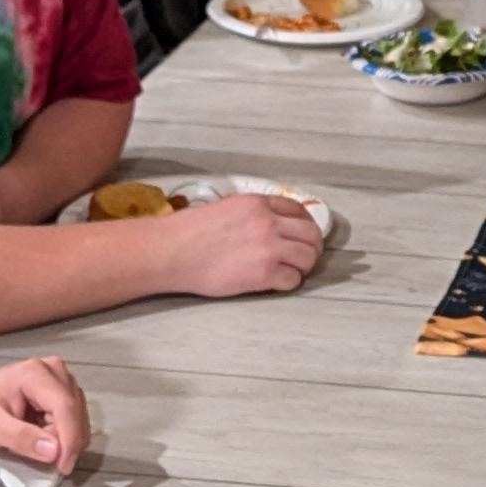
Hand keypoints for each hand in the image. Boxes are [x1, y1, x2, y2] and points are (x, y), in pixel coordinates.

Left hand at [0, 354, 86, 469]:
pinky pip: (74, 415)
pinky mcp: (61, 388)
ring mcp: (59, 378)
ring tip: (37, 445)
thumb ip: (21, 438)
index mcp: (35, 374)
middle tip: (44, 459)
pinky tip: (44, 437)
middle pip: (74, 412)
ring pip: (78, 415)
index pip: (65, 407)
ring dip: (65, 438)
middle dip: (66, 442)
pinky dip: (63, 433)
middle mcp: (53, 370)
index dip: (70, 440)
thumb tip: (54, 451)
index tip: (64, 466)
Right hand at [169, 191, 322, 297]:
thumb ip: (252, 214)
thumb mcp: (226, 208)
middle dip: (312, 247)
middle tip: (305, 257)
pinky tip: (277, 283)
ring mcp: (269, 248)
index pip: (299, 210)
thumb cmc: (190, 232)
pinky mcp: (265, 273)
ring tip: (292, 271)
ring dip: (303, 266)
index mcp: (258, 204)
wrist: (173, 252)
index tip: (303, 235)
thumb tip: (269, 225)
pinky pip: (292, 279)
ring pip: (308, 257)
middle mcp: (268, 222)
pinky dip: (288, 283)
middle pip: (311, 234)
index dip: (305, 224)